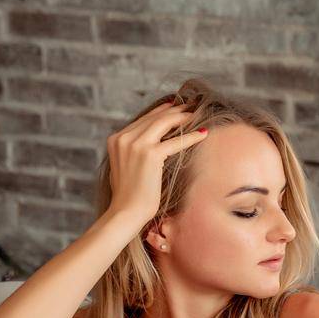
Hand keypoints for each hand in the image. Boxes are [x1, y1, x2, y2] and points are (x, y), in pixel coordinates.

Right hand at [106, 99, 207, 228]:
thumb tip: (146, 146)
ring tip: (196, 115)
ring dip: (182, 118)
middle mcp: (123, 138)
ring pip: (164, 123)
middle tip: (189, 106)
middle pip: (153, 118)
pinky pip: (176, 141)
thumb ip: (131, 151)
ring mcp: (136, 145)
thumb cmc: (127, 195)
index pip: (142, 120)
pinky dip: (191, 136)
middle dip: (173, 111)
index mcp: (115, 139)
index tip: (173, 106)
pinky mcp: (150, 155)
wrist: (126, 211)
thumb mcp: (123, 166)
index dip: (160, 111)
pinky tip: (203, 133)